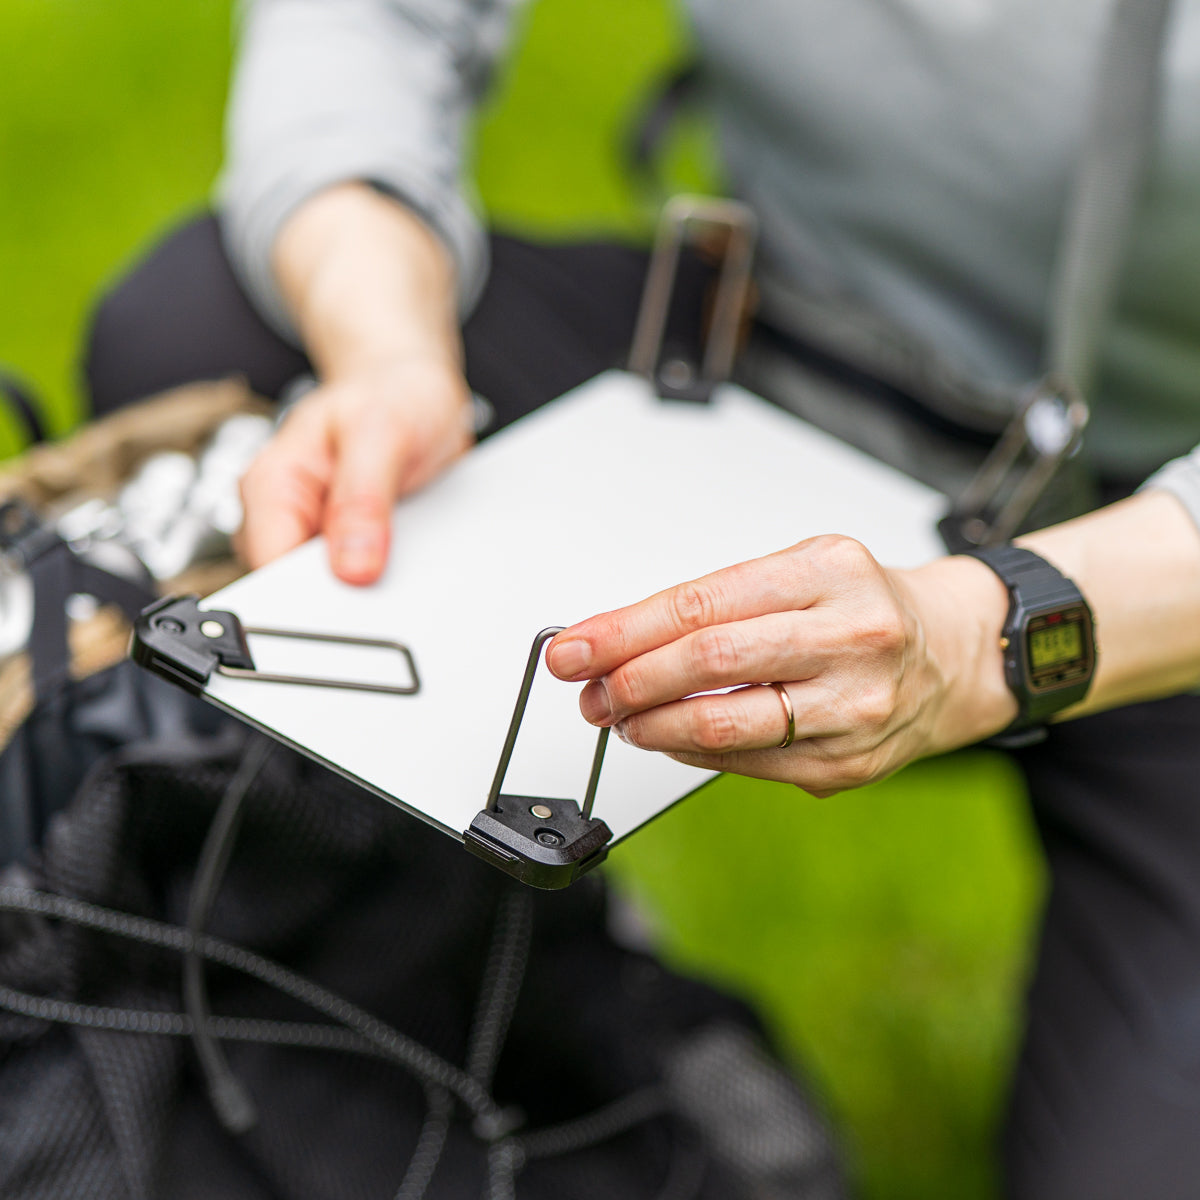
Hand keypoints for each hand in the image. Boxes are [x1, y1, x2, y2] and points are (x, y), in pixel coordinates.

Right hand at [234, 182, 469, 583]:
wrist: (412, 389)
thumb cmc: (391, 396)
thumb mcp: (382, 434)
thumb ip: (363, 502)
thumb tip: (352, 568)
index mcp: (271, 485)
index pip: (268, 571)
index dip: (308, 597)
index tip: (353, 602)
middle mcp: (282, 515)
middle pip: (294, 591)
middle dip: (341, 597)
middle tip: (388, 578)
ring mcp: (311, 536)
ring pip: (327, 593)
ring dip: (365, 590)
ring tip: (402, 554)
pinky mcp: (342, 548)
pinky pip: (356, 584)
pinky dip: (382, 582)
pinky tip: (406, 558)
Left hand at [546, 536, 1014, 796]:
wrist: (953, 652)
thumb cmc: (863, 604)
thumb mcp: (799, 569)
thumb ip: (716, 603)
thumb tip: (618, 642)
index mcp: (828, 573)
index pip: (700, 604)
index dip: (622, 631)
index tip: (573, 647)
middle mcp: (850, 637)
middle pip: (708, 663)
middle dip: (628, 681)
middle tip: (589, 690)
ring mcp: (854, 708)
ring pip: (723, 726)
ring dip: (651, 726)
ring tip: (620, 716)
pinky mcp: (847, 764)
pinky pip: (746, 763)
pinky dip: (691, 751)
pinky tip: (669, 735)